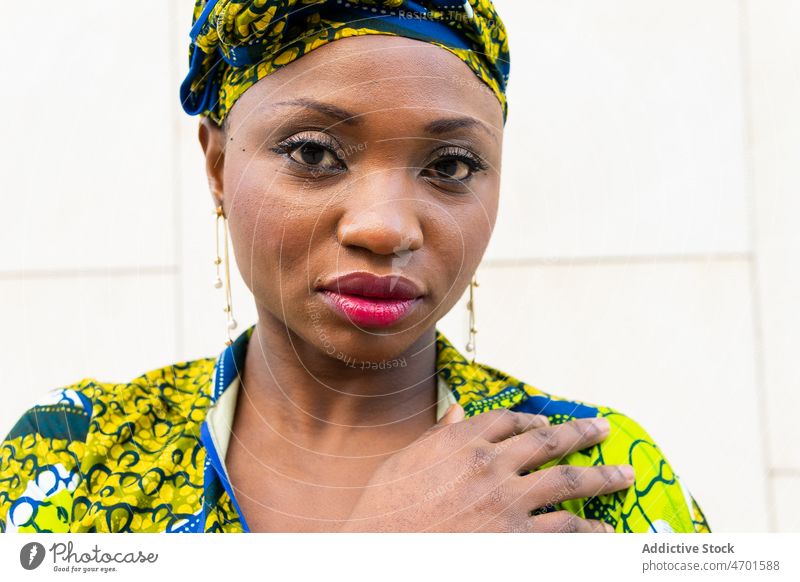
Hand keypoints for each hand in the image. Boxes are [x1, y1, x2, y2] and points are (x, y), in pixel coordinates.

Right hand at [338, 403, 632, 531]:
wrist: (379, 551)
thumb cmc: (385, 509)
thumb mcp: (405, 460)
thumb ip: (439, 435)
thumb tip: (460, 411)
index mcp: (463, 440)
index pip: (510, 420)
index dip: (534, 419)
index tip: (548, 422)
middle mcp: (491, 464)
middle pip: (549, 441)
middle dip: (581, 433)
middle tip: (602, 428)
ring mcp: (507, 502)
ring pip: (568, 483)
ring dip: (602, 478)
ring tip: (624, 475)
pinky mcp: (517, 539)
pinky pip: (565, 530)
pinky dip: (590, 530)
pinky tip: (605, 530)